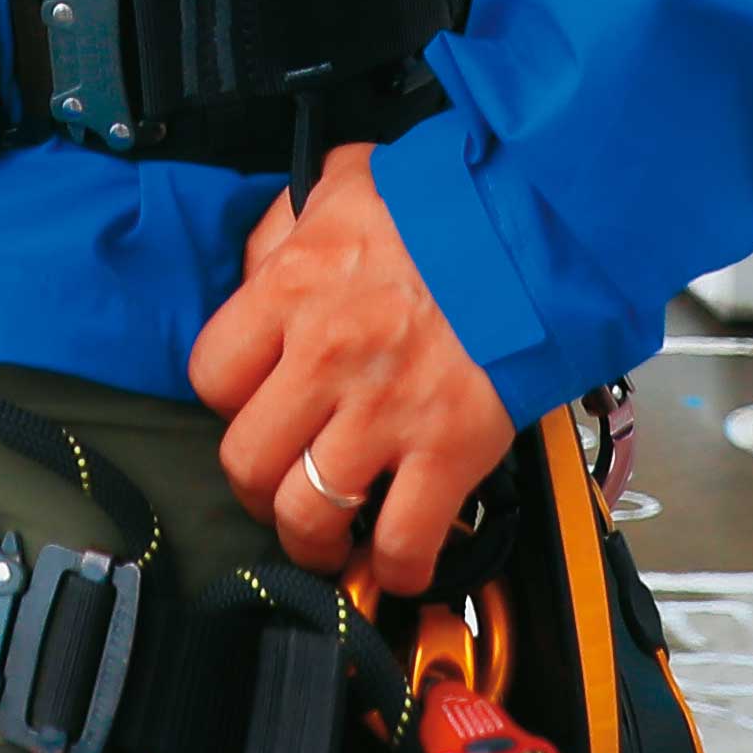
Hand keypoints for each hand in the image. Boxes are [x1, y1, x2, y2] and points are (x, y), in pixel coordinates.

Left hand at [186, 146, 511, 598]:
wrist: (541, 220)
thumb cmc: (447, 200)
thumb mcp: (341, 184)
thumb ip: (285, 230)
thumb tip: (258, 277)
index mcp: (291, 289)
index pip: (211, 376)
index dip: (229, 402)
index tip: (255, 408)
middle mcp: (326, 356)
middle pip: (246, 462)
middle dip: (257, 488)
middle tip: (281, 485)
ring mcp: (386, 411)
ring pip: (307, 515)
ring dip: (312, 539)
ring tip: (328, 537)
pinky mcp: (449, 450)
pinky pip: (401, 541)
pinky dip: (394, 567)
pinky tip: (395, 560)